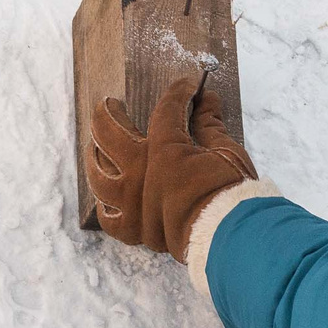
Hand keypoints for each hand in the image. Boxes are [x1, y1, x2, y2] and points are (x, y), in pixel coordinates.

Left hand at [88, 75, 257, 260]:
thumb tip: (206, 99)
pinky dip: (105, 204)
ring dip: (96, 154)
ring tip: (98, 145)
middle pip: (108, 132)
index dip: (177, 94)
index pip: (165, 110)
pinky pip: (107, 216)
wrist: (232, 239)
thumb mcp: (226, 152)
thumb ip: (210, 123)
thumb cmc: (232, 195)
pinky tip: (109, 195)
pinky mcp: (133, 230)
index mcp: (165, 151)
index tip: (185, 87)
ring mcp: (130, 203)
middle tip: (111, 104)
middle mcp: (139, 174)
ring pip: (98, 173)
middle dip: (108, 112)